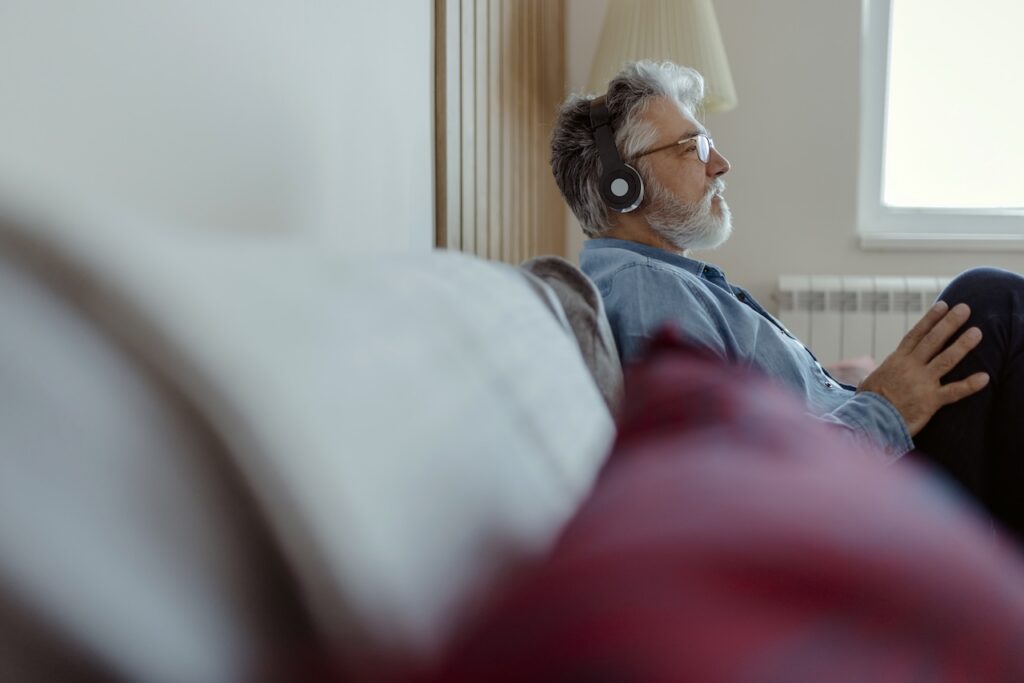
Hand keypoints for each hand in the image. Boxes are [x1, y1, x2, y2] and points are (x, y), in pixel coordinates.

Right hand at [858, 301, 989, 435]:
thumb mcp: (868, 384)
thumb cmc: (867, 403)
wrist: (869, 420)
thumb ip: (874, 377)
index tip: (943, 305)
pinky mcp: (930, 400)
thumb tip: (866, 379)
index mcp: (897, 360)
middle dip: (950, 323)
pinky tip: (984, 377)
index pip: (916, 334)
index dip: (930, 319)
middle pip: (933, 340)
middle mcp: (911, 367)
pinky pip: (954, 391)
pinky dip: (969, 385)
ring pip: (946, 359)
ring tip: (977, 332)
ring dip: (962, 345)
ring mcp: (922, 382)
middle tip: (965, 308)